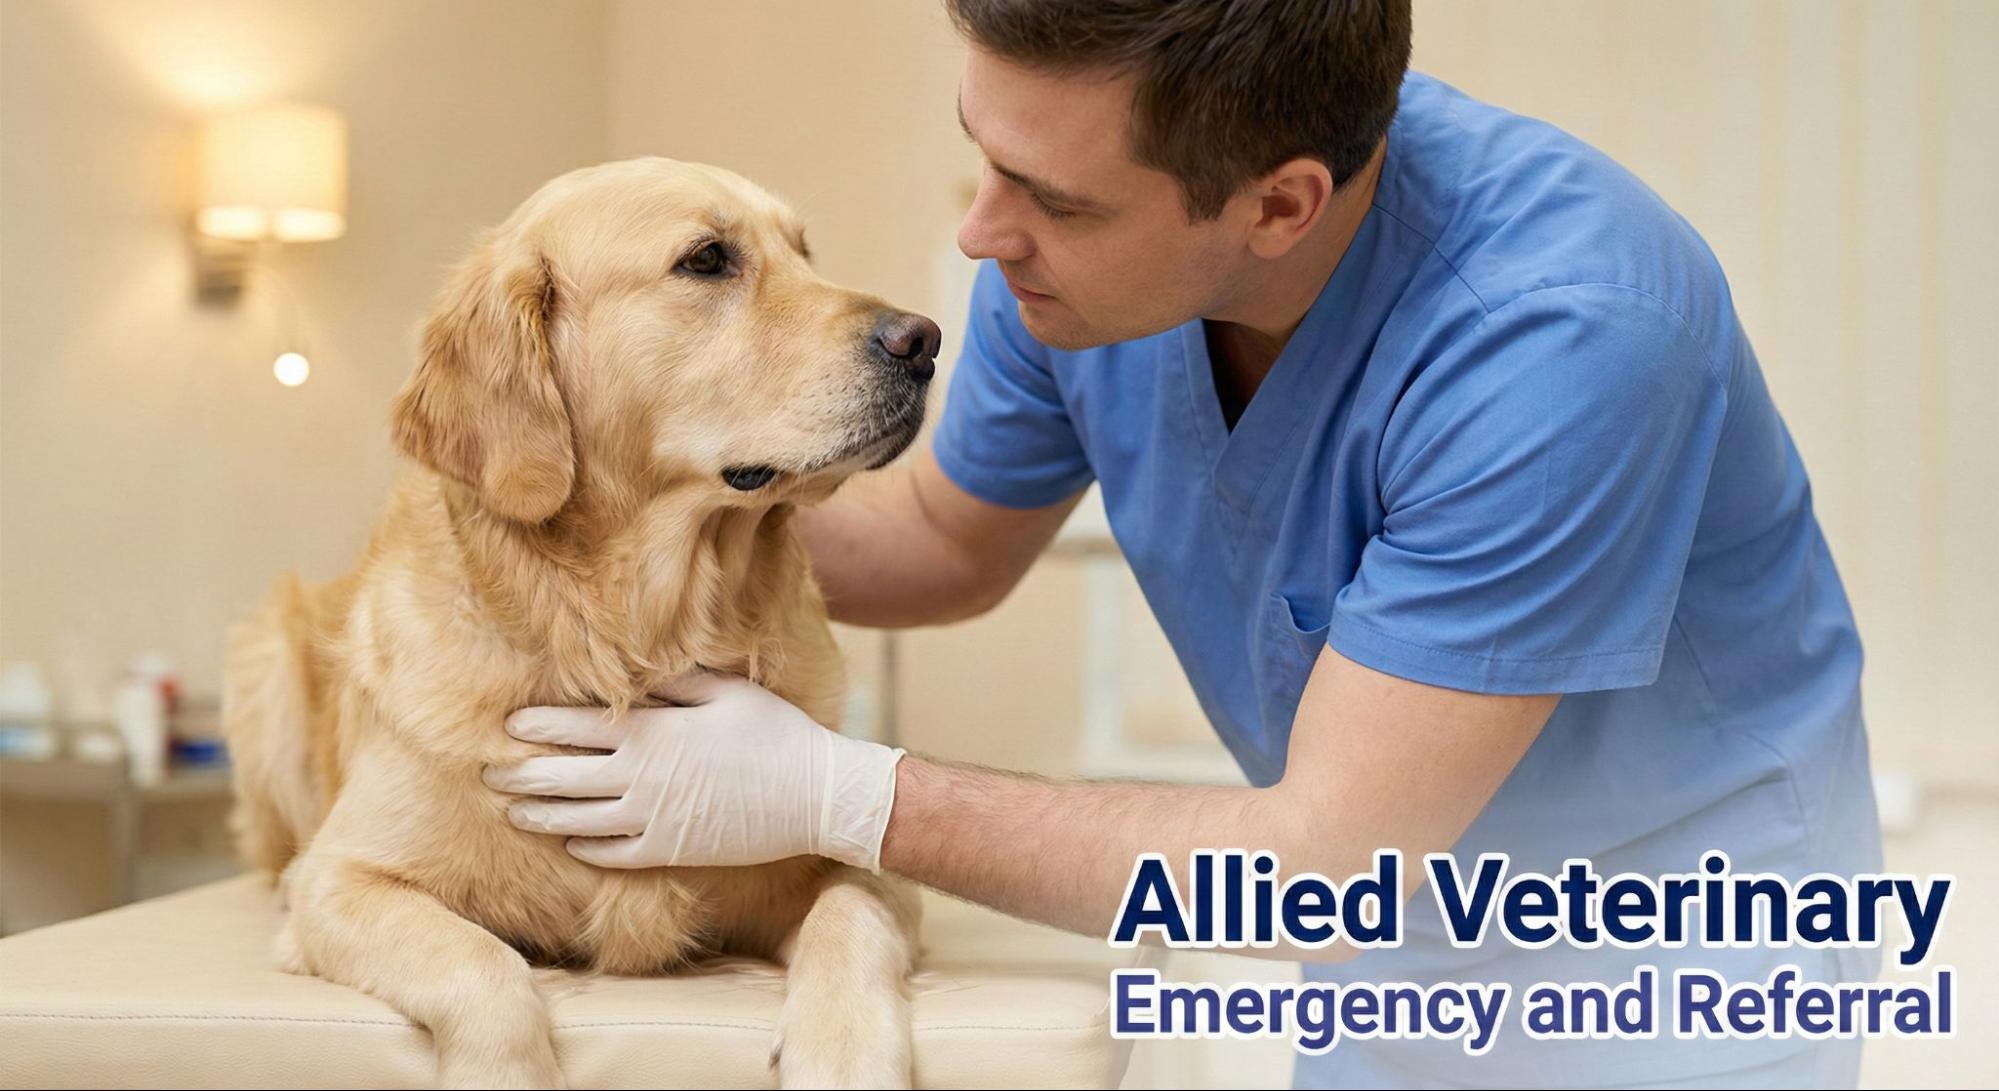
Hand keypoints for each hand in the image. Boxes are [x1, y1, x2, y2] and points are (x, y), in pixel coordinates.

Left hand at [483, 671, 904, 871]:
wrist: (814, 797)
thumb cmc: (774, 733)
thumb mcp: (726, 691)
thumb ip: (672, 683)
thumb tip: (629, 674)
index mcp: (652, 734)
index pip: (575, 728)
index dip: (536, 725)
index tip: (508, 723)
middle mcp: (641, 780)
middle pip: (562, 778)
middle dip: (520, 773)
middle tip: (489, 769)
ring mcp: (652, 821)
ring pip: (577, 820)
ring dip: (538, 814)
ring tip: (512, 809)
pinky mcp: (669, 851)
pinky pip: (612, 854)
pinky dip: (585, 848)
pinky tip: (570, 841)